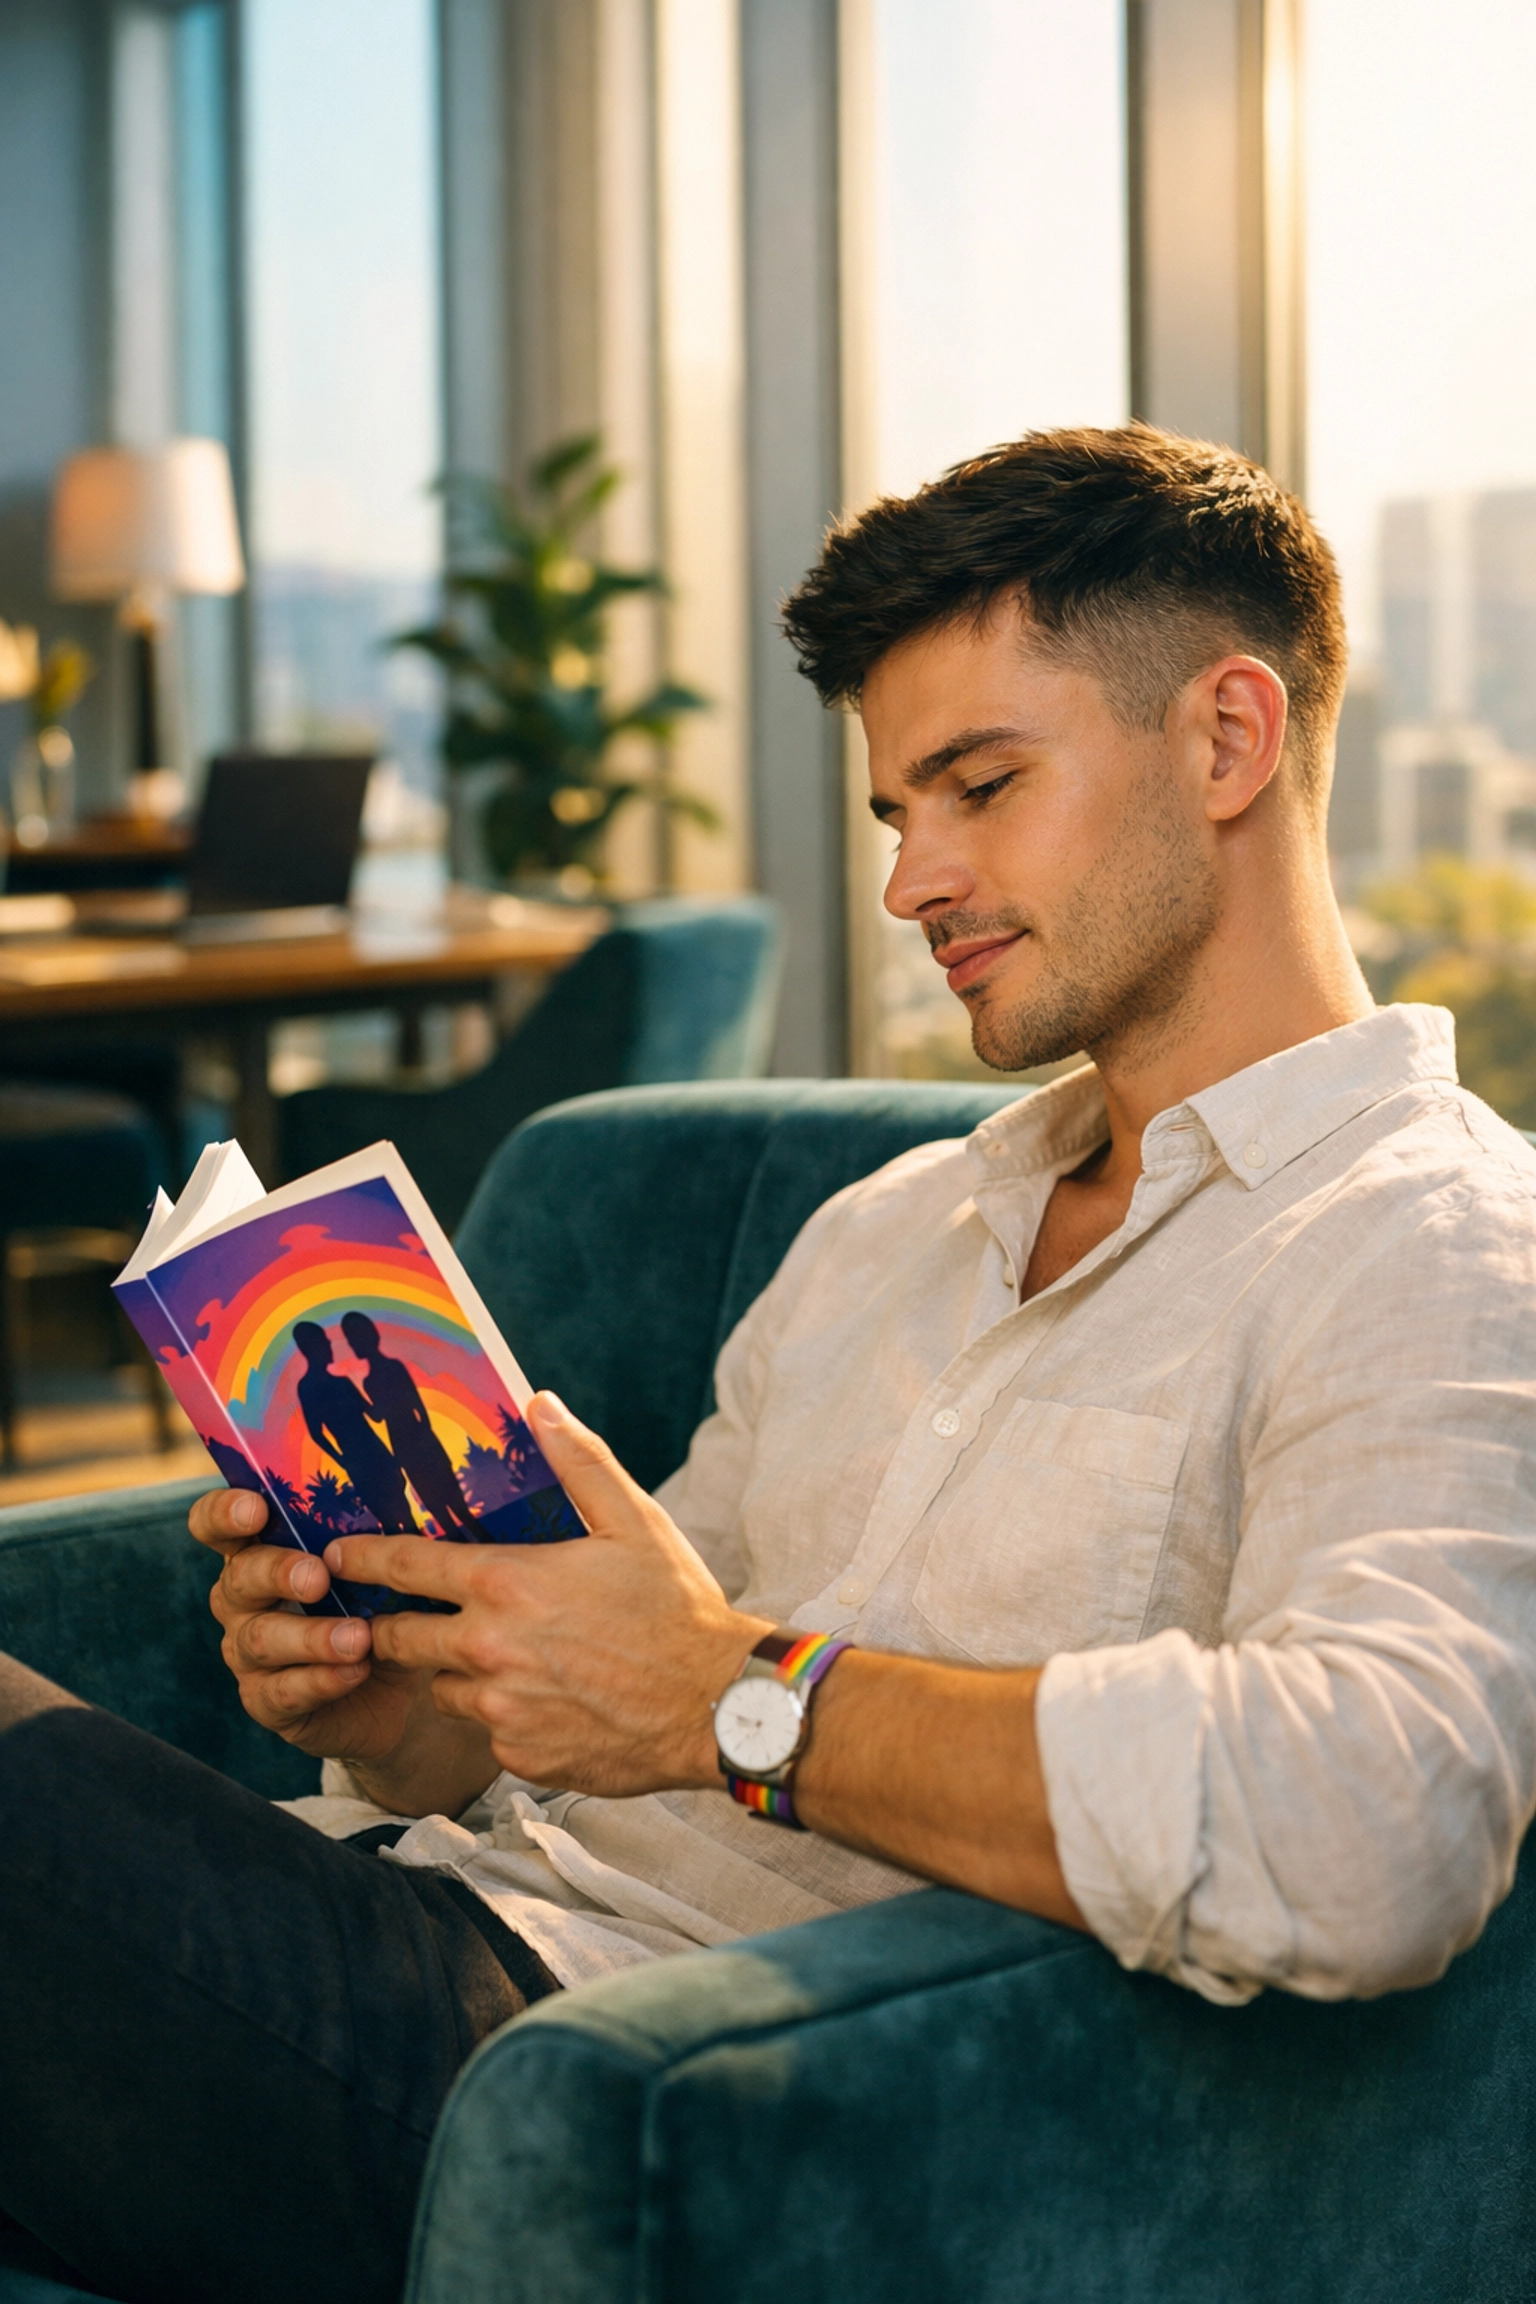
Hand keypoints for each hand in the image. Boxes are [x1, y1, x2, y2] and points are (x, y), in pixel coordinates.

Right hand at [190, 1487, 494, 1812]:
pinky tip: (355, 1671)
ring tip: (359, 1637)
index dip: (225, 1513)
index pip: (217, 1524)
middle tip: (318, 1578)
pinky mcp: (266, 1702)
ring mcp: (249, 1653)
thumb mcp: (383, 1567)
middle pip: (238, 1578)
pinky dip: (321, 1680)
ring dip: (311, 1636)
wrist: (400, 1689)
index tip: (255, 1508)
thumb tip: (410, 1497)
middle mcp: (243, 1600)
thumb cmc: (385, 1605)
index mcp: (261, 1550)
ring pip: (260, 1640)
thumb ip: (376, 1535)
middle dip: (277, 1573)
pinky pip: (282, 1692)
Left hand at [325, 1393, 770, 1797]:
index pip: (403, 1566)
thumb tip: (538, 1403)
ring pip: (443, 1686)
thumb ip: (579, 1460)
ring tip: (504, 1656)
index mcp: (507, 1584)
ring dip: (457, 1671)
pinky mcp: (519, 1755)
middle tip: (402, 1615)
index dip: (360, 1557)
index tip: (334, 1554)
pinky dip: (504, 1714)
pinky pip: (488, 1730)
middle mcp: (488, 1649)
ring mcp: (501, 1709)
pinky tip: (548, 1697)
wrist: (719, 1707)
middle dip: (392, 1624)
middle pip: (399, 1637)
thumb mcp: (635, 1521)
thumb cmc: (677, 1608)